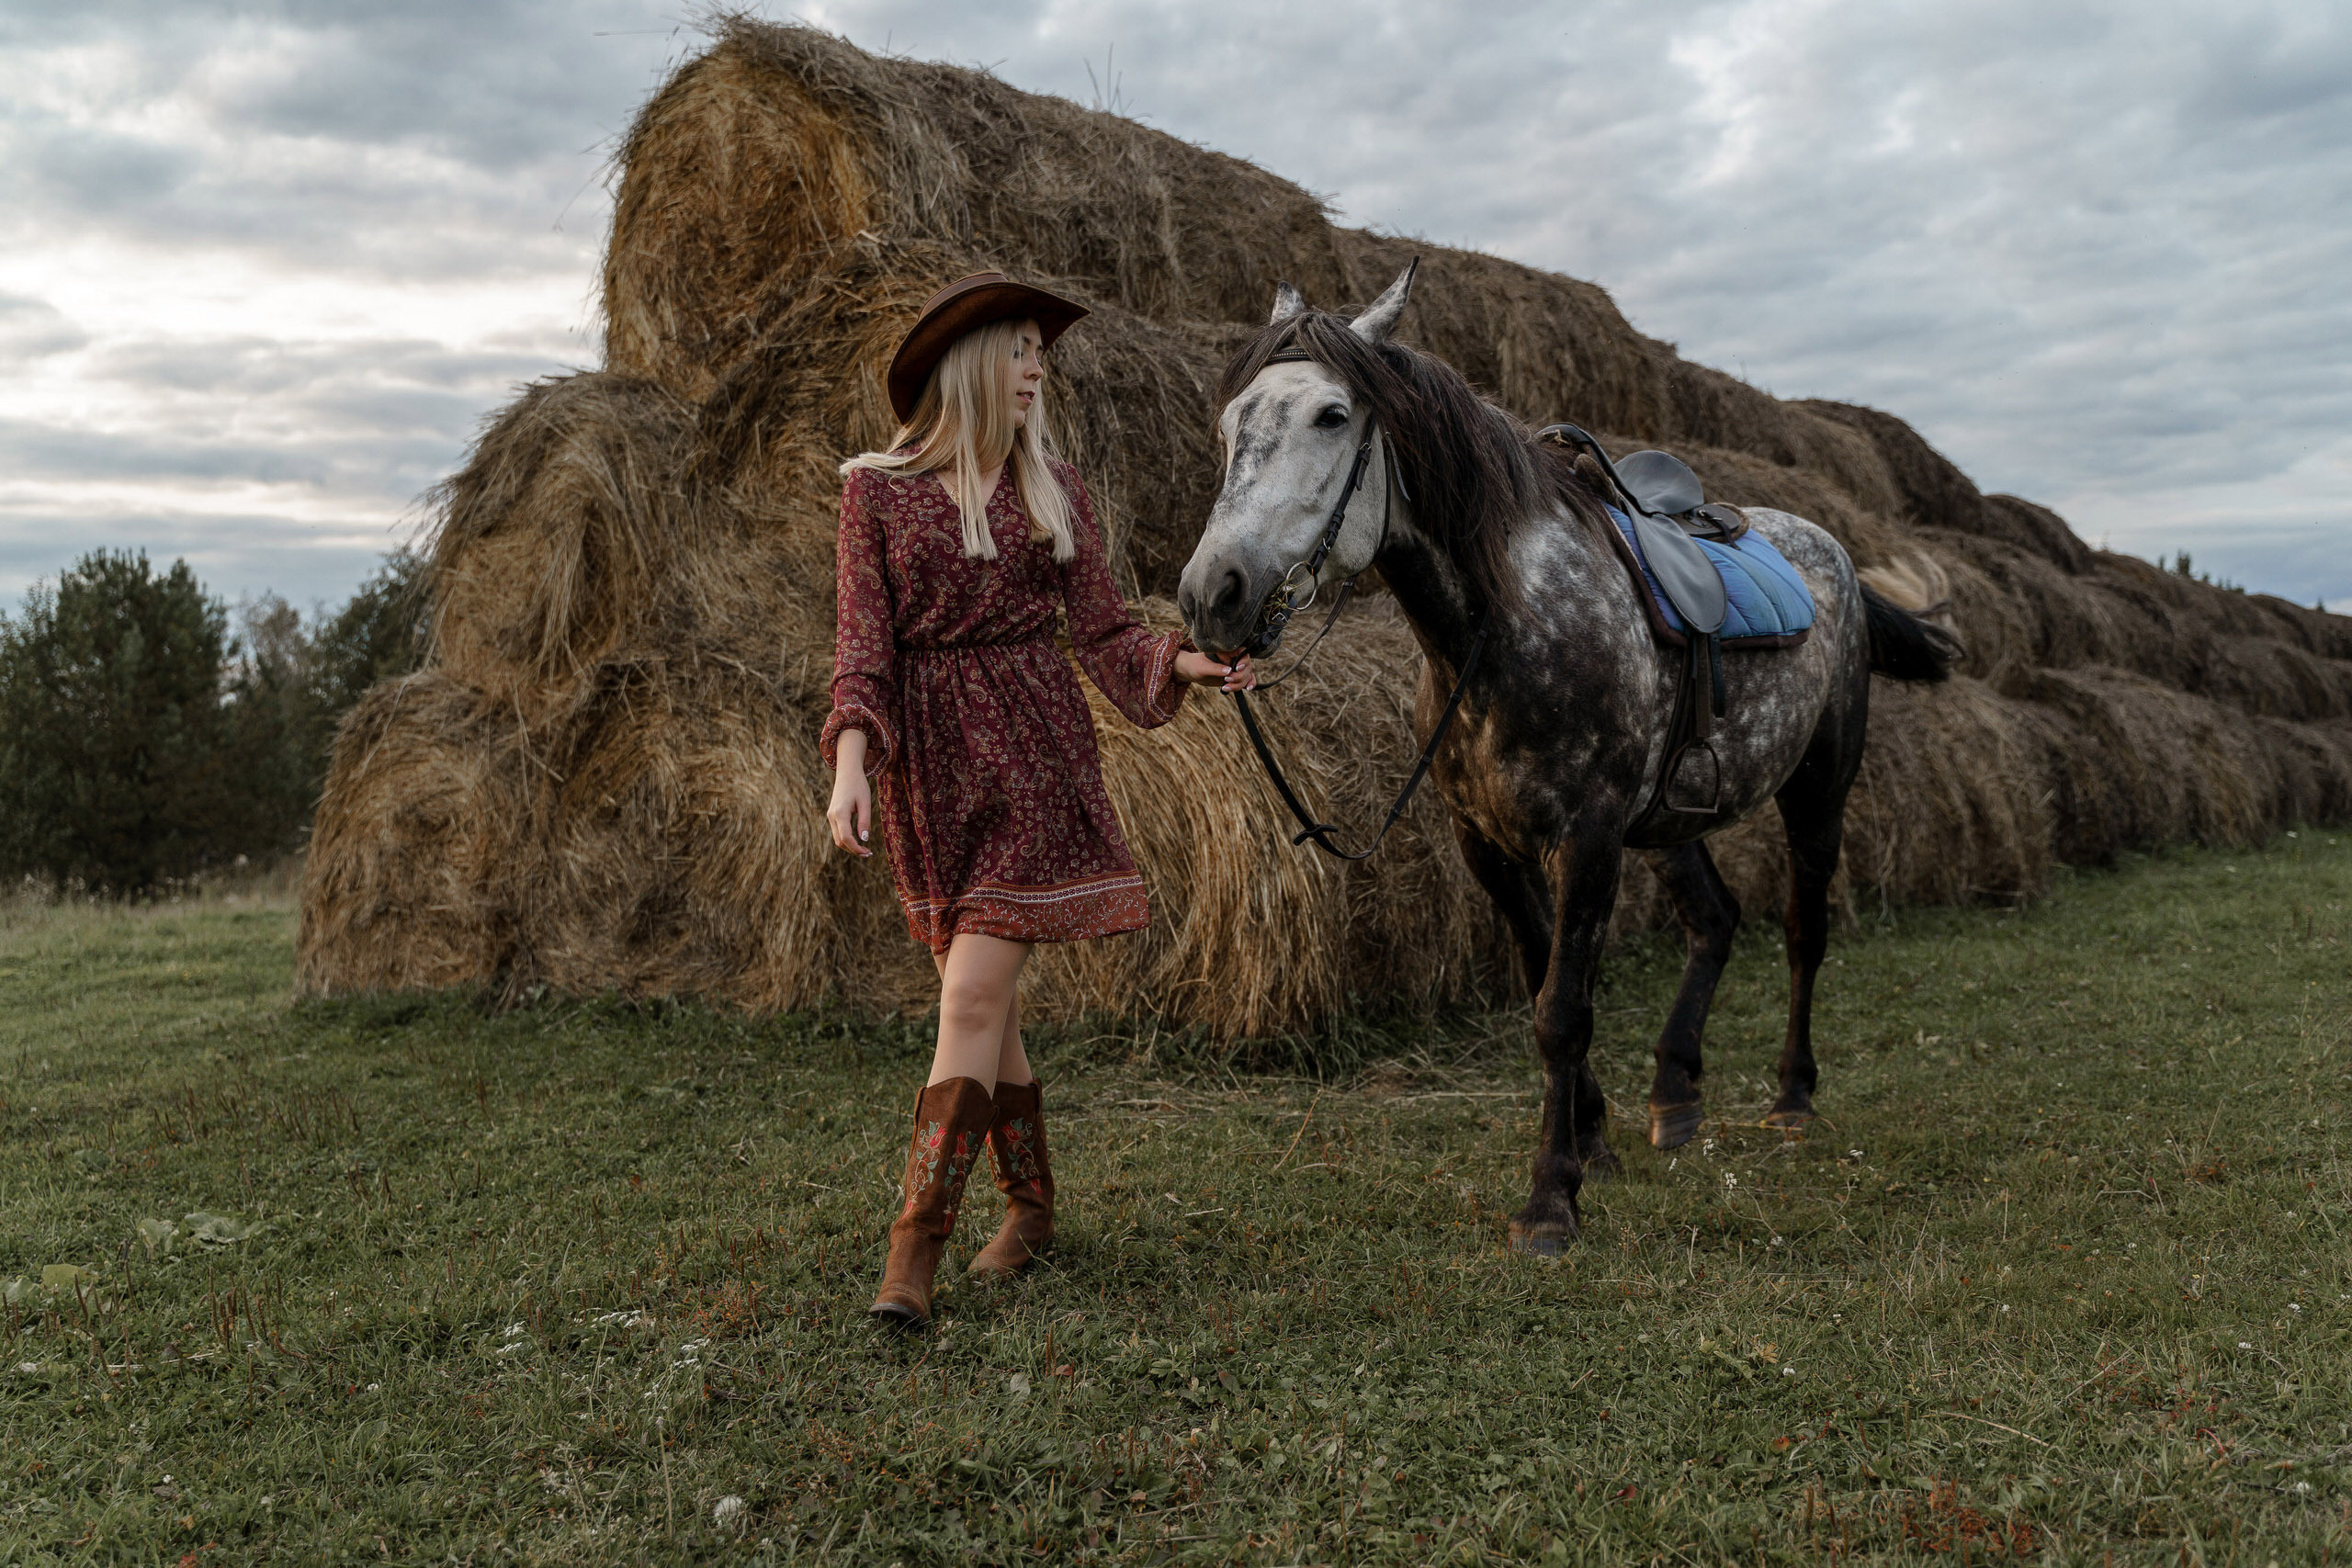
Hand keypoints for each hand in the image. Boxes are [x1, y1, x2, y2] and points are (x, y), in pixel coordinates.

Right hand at [827, 732, 873, 856]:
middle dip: (853, 850)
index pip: (845, 838)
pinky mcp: (832, 815)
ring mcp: (830, 816)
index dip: (856, 848)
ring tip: (864, 849)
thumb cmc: (859, 785)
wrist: (847, 773)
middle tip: (868, 853)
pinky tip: (858, 840)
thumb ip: (864, 821)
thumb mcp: (865, 802)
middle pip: (840, 841)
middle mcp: (832, 816)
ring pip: (837, 838)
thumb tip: (864, 839)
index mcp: (839, 813)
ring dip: (850, 846)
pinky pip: (838, 832)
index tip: (868, 852)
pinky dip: (847, 839)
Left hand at [1175, 649, 1255, 691]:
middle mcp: (1234, 657)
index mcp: (1227, 650)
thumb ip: (1215, 668)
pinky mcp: (1235, 676)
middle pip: (1247, 666)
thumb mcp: (1203, 667)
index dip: (1243, 661)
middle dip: (1239, 676)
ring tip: (1226, 687)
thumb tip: (1229, 670)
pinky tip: (1247, 689)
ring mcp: (1235, 667)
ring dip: (1239, 684)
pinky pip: (1247, 680)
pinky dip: (1248, 684)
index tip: (1237, 668)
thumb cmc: (1195, 665)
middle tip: (1227, 679)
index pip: (1243, 653)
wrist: (1192, 672)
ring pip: (1246, 675)